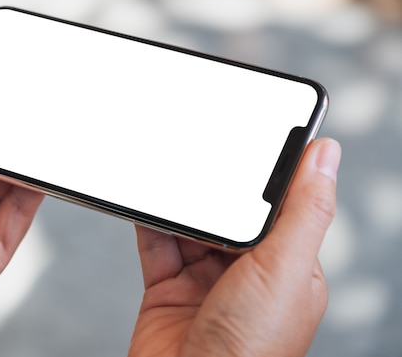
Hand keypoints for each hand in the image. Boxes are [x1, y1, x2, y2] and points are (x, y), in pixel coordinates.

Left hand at [0, 40, 43, 355]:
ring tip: (46, 132)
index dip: (8, 115)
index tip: (27, 87)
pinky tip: (36, 168)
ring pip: (22, 186)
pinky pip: (21, 216)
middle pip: (10, 160)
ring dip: (34, 161)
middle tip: (46, 106)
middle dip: (27, 137)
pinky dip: (33, 191)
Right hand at [128, 138, 340, 356]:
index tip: (255, 138)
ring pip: (190, 226)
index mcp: (287, 270)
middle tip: (204, 152)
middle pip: (229, 215)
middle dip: (216, 188)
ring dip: (181, 204)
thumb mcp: (284, 271)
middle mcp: (245, 275)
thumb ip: (303, 212)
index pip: (280, 209)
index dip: (267, 176)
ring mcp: (203, 282)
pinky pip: (156, 244)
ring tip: (171, 174)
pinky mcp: (167, 288)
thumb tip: (326, 155)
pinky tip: (148, 201)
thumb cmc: (246, 352)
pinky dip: (150, 222)